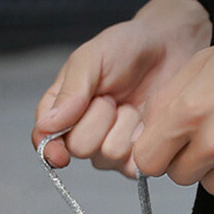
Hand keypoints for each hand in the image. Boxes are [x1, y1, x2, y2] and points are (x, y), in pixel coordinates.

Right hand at [32, 0, 210, 177]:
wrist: (168, 47)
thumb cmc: (125, 48)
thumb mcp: (91, 58)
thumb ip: (70, 91)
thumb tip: (47, 125)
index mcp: (63, 111)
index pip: (45, 140)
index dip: (50, 149)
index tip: (59, 153)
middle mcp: (83, 135)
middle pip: (78, 148)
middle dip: (97, 120)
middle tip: (110, 97)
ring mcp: (110, 149)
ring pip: (108, 155)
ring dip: (123, 126)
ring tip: (130, 104)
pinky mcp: (137, 158)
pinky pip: (133, 165)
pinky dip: (141, 140)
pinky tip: (145, 120)